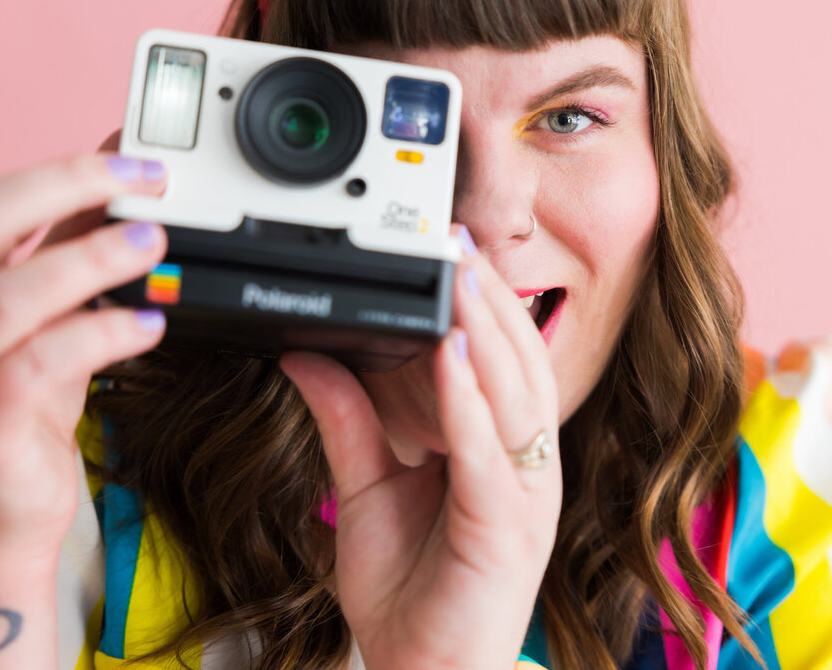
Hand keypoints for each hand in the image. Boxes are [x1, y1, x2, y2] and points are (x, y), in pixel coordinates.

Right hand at [0, 150, 167, 561]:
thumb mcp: (43, 312)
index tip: (136, 160)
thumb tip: (115, 169)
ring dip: (90, 261)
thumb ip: (69, 242)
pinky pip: (39, 363)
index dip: (64, 171)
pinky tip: (149, 325)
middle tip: (147, 184)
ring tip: (153, 245)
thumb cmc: (16, 405)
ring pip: (7, 293)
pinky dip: (101, 335)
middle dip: (70, 188)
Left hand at [281, 228, 561, 669]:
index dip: (483, 303)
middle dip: (490, 297)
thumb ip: (345, 420)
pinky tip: (452, 355)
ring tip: (461, 275)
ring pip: (518, 396)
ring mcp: (523, 497)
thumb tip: (307, 356)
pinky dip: (472, 401)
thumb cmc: (409, 593)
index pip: (502, 361)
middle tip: (459, 238)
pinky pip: (491, 454)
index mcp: (499, 453)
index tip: (452, 248)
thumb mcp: (363, 490)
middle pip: (519, 363)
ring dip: (489, 329)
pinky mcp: (507, 529)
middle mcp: (523, 467)